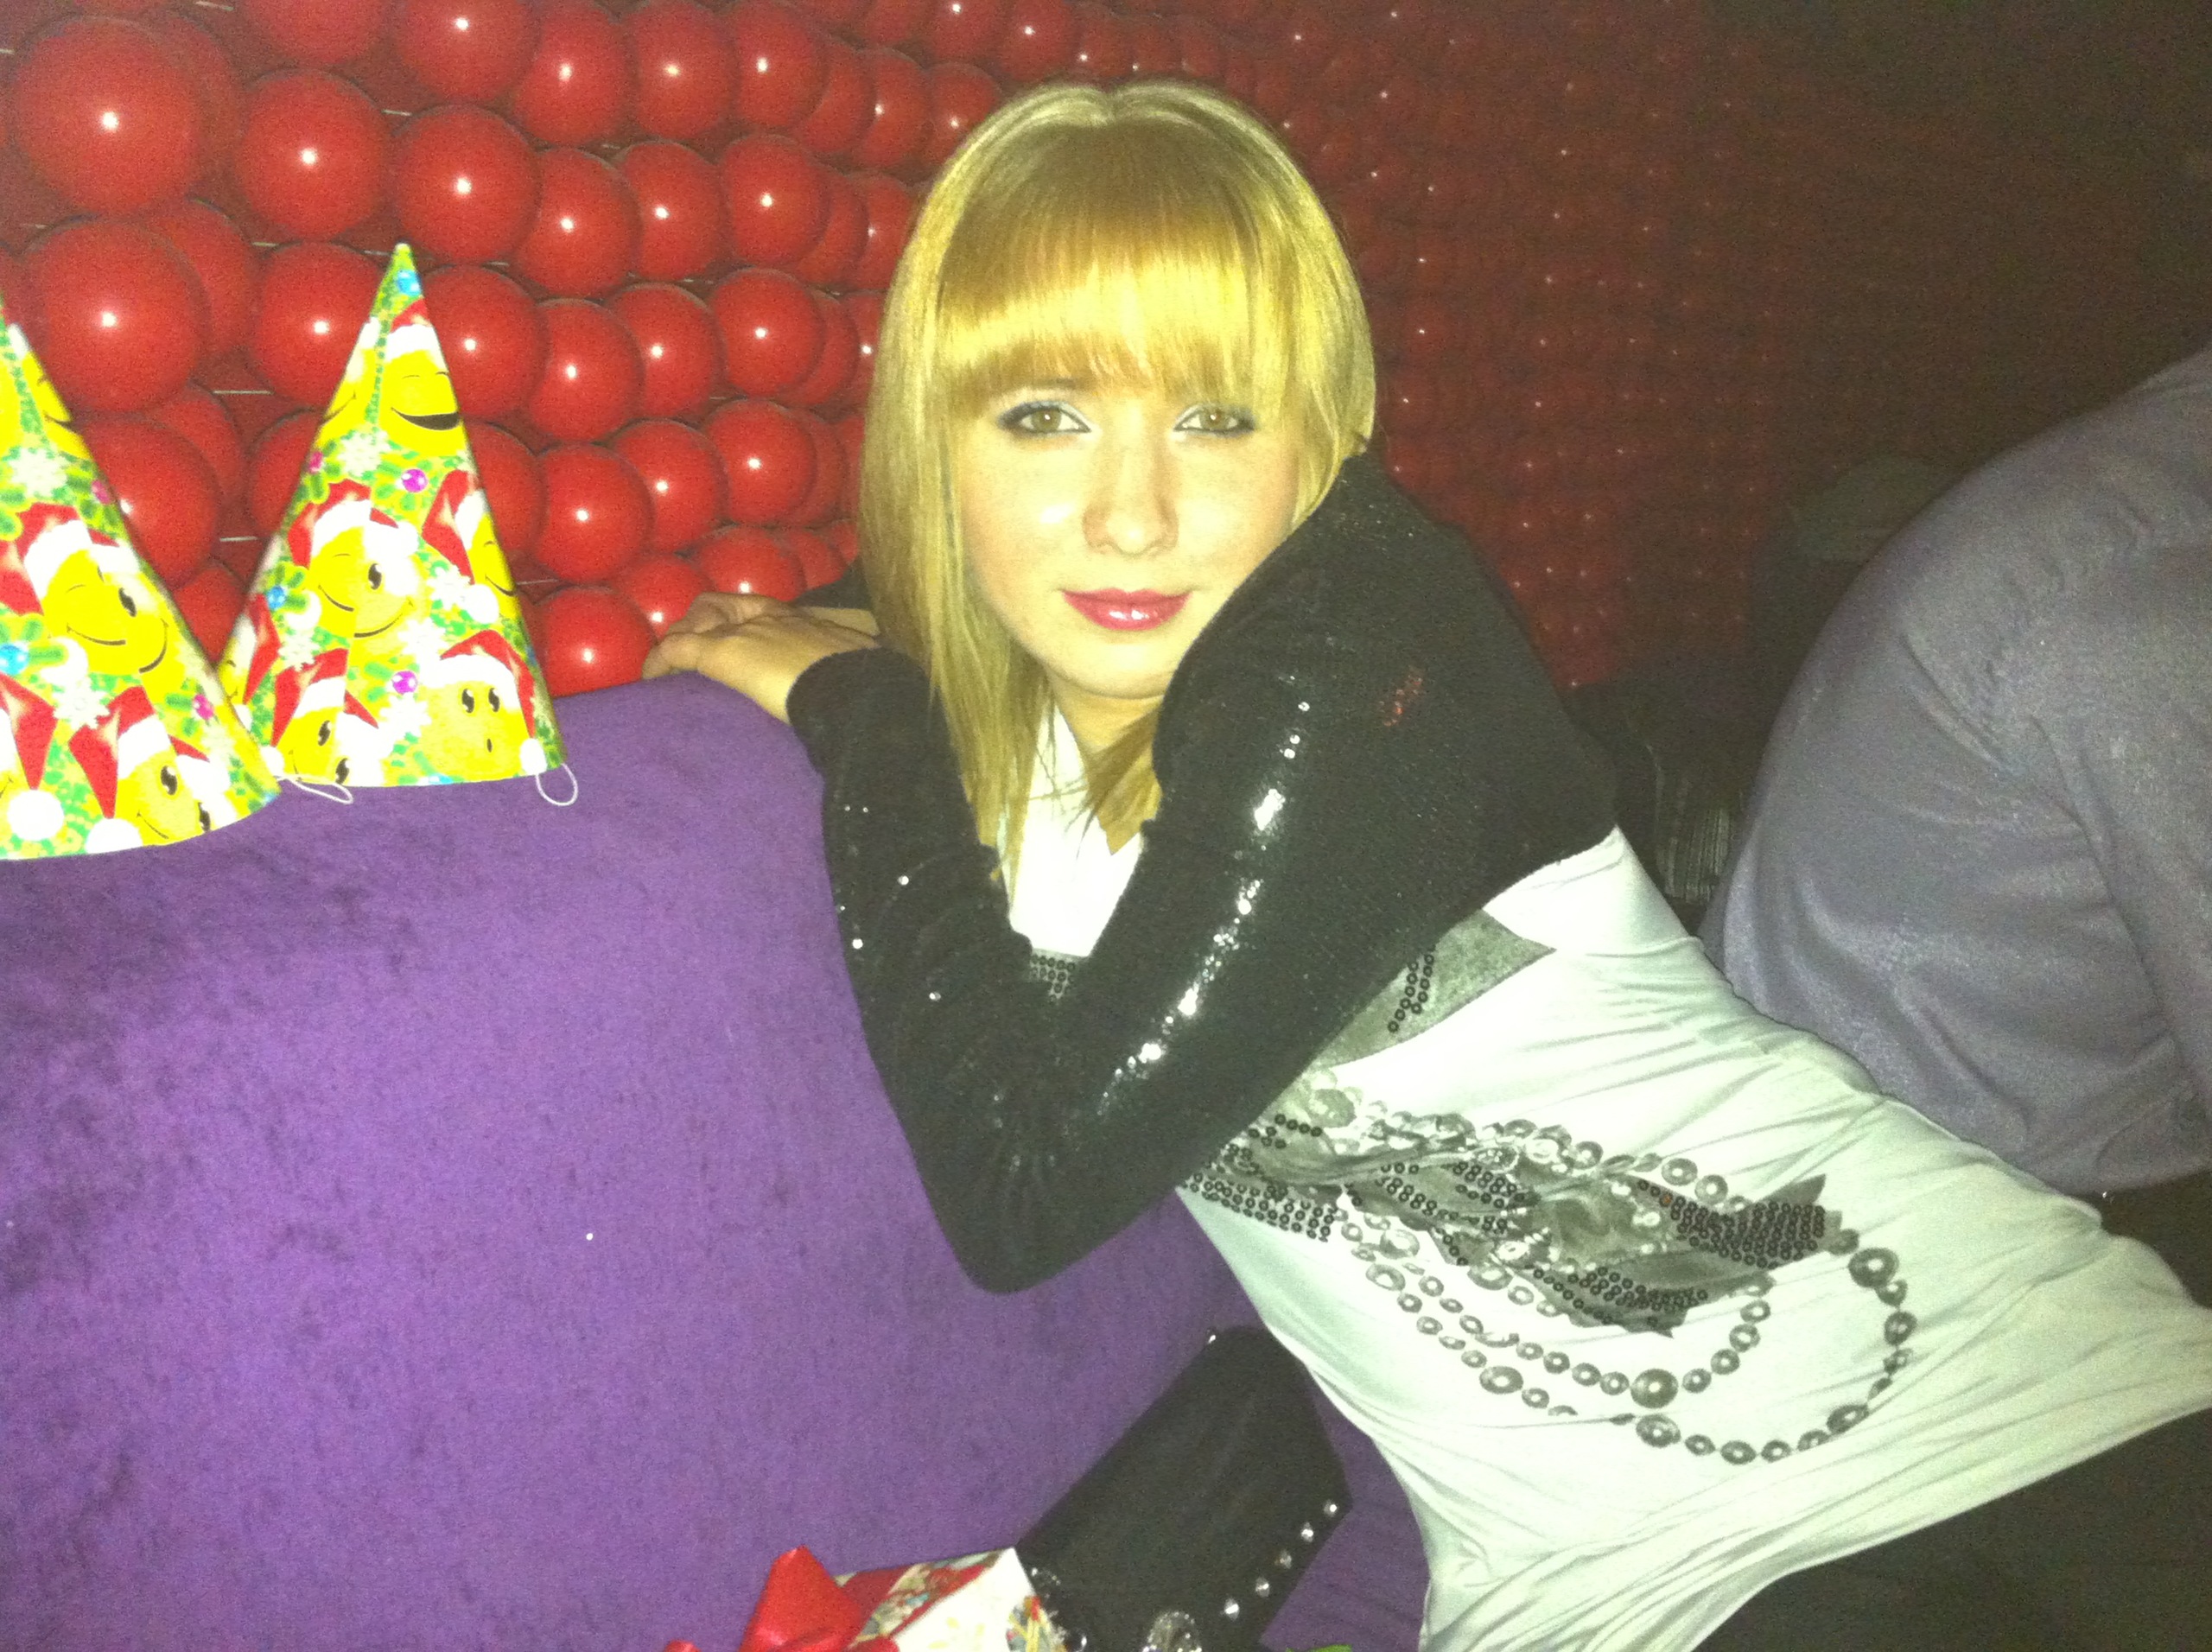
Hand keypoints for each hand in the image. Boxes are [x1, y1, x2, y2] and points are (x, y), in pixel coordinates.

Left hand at [642, 592, 877, 723]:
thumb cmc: (862, 685)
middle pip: (717, 605)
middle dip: (699, 625)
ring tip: (671, 673)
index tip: (731, 642)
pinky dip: (658, 664)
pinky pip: (675, 651)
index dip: (733, 621)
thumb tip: (857, 690)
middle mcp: (768, 615)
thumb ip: (842, 671)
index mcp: (800, 619)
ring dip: (680, 643)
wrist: (855, 690)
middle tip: (692, 655)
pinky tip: (650, 683)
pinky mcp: (722, 654)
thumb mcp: (854, 668)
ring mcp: (744, 632)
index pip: (755, 607)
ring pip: (693, 622)